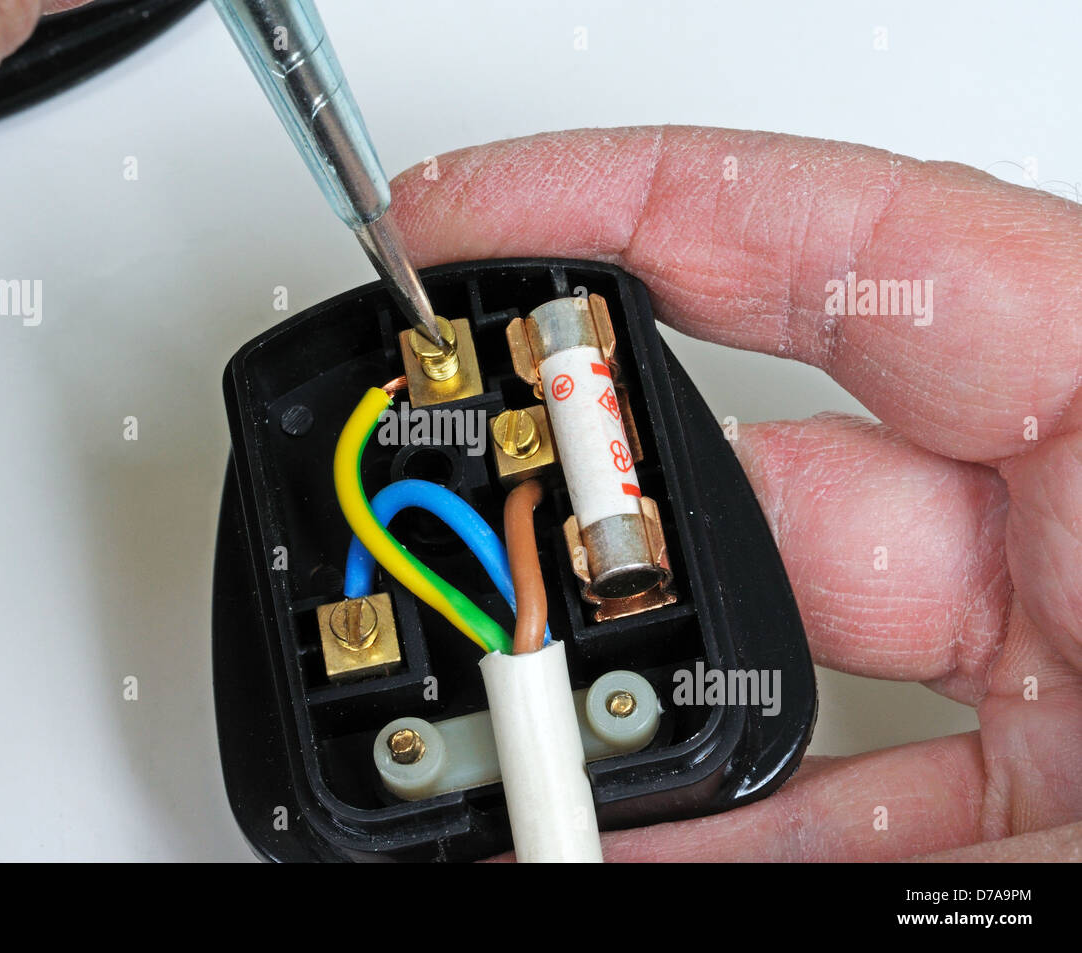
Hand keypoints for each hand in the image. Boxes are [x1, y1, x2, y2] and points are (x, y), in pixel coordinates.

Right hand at [392, 127, 1081, 860]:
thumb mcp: (1077, 845)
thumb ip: (844, 841)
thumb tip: (594, 859)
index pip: (876, 252)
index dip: (645, 201)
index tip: (470, 219)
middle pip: (790, 456)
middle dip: (596, 498)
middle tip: (472, 544)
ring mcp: (1064, 653)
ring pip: (793, 615)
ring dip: (638, 680)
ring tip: (526, 747)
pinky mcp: (1038, 759)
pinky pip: (846, 747)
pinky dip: (721, 795)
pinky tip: (618, 832)